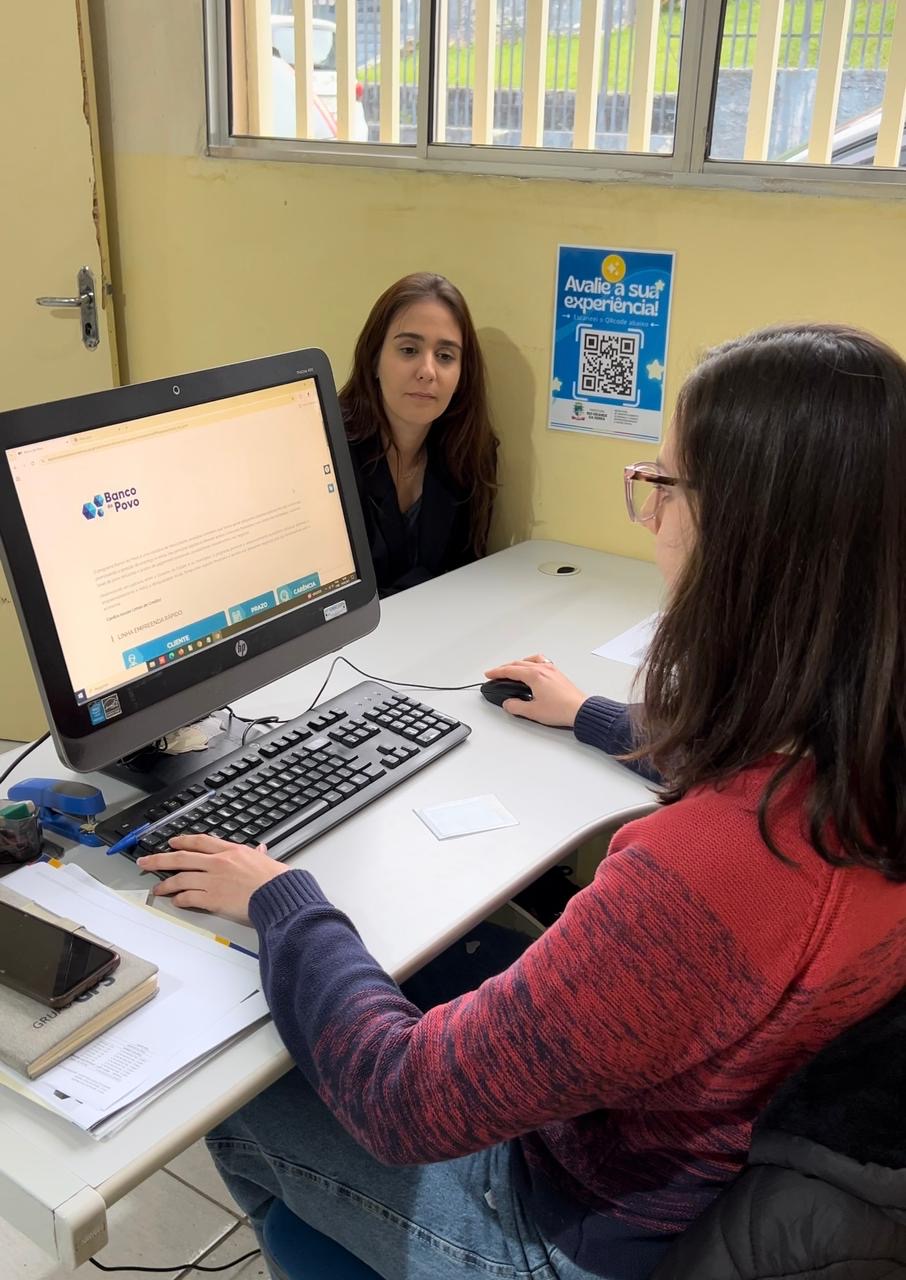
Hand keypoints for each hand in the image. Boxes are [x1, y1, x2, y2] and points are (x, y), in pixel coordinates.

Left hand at [136, 834, 290, 923]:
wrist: (277, 894)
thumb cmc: (276, 880)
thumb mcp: (266, 860)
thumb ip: (258, 855)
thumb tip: (260, 851)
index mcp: (231, 850)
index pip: (200, 841)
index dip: (183, 841)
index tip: (172, 843)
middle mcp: (218, 863)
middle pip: (182, 857)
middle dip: (160, 859)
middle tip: (146, 861)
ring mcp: (213, 880)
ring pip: (180, 878)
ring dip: (166, 883)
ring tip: (158, 888)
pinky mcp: (212, 898)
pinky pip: (189, 897)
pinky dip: (180, 899)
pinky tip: (175, 901)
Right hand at [483, 654, 587, 727]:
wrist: (580, 710)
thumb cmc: (561, 709)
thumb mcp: (532, 711)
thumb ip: (516, 706)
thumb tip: (508, 703)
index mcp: (534, 675)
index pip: (510, 671)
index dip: (497, 672)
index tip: (489, 674)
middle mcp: (543, 669)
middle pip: (518, 663)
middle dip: (504, 668)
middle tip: (496, 673)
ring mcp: (551, 670)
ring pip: (529, 660)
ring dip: (518, 663)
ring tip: (512, 669)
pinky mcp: (557, 674)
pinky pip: (541, 662)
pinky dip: (531, 663)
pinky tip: (532, 668)